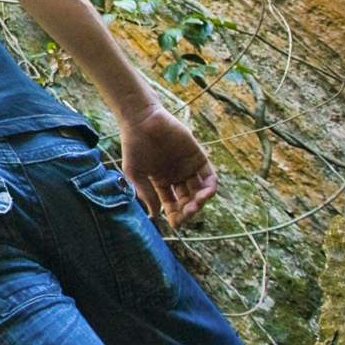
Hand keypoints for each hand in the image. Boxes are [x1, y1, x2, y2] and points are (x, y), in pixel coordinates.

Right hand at [119, 106, 217, 228]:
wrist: (141, 121)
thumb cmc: (133, 145)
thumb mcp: (135, 173)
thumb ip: (146, 193)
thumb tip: (156, 215)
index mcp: (161, 182)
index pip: (172, 204)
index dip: (175, 215)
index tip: (176, 224)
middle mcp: (176, 176)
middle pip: (187, 200)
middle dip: (189, 210)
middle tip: (187, 212)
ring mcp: (187, 167)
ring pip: (200, 191)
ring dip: (201, 201)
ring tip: (196, 204)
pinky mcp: (198, 157)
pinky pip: (209, 176)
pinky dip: (210, 186)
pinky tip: (205, 193)